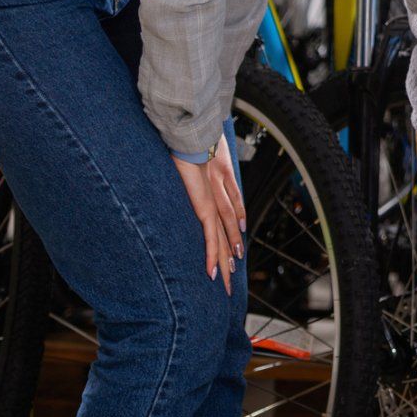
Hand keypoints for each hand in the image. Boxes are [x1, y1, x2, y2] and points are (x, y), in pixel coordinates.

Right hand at [174, 142, 245, 293]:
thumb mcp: (193, 158)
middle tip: (231, 279)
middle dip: (230, 257)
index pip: (228, 218)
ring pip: (223, 239)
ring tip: (225, 280)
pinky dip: (212, 254)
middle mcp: (219, 199)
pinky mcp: (205, 207)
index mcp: (217, 188)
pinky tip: (212, 271)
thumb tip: (183, 172)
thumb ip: (192, 169)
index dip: (231, 237)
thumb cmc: (188, 144)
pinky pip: (210, 237)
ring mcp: (214, 204)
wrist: (192, 136)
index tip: (233, 254)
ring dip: (225, 261)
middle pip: (228, 234)